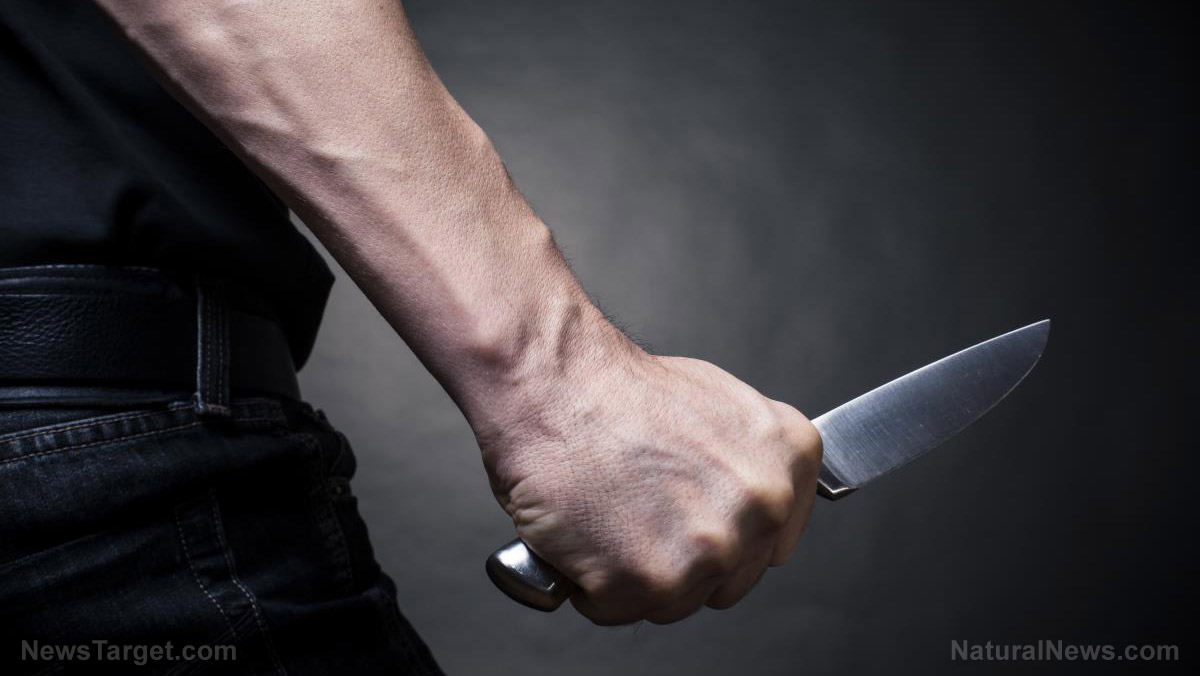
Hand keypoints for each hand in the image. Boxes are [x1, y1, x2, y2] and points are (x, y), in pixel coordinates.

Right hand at [475, 339, 821, 624]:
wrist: (555, 384)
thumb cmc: (617, 391)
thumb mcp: (718, 406)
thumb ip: (748, 464)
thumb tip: (742, 504)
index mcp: (786, 462)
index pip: (771, 545)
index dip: (721, 538)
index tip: (692, 521)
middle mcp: (761, 507)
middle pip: (726, 580)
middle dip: (679, 558)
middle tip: (637, 510)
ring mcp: (710, 549)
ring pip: (674, 603)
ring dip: (633, 574)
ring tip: (608, 514)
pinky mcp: (651, 581)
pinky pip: (615, 610)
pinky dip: (589, 583)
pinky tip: (582, 531)